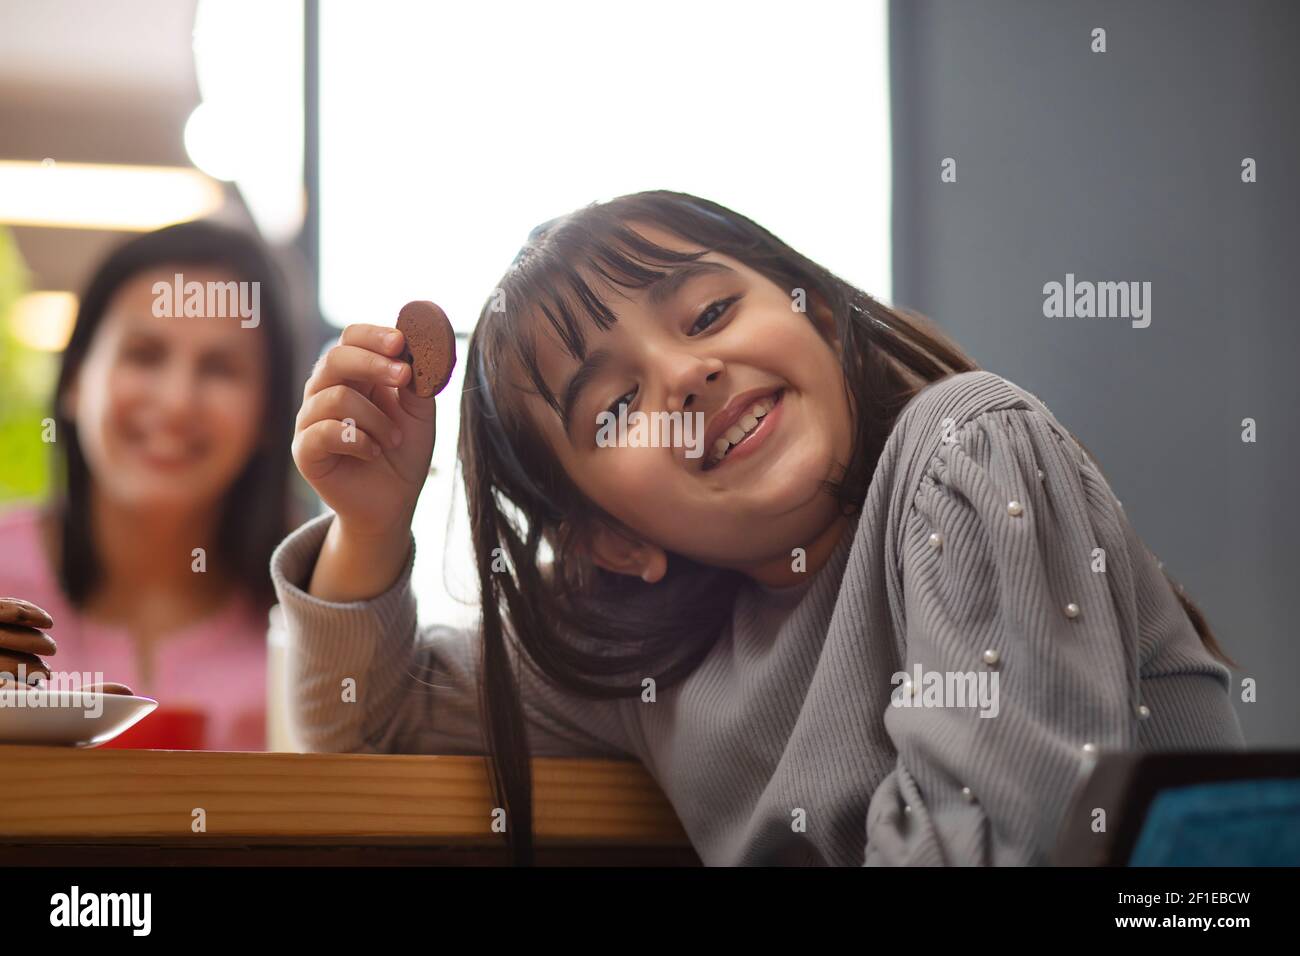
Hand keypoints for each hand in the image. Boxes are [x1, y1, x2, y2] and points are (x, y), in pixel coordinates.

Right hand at [292, 323, 436, 537]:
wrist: (394, 501)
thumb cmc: (404, 452)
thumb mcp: (419, 413)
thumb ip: (415, 383)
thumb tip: (416, 350)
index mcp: (354, 376)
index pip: (350, 339)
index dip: (373, 336)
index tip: (401, 342)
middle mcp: (325, 392)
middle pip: (334, 358)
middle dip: (373, 363)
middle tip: (404, 376)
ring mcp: (310, 420)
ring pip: (335, 397)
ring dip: (376, 419)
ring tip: (393, 440)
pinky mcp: (304, 450)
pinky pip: (324, 432)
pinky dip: (358, 441)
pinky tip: (373, 452)